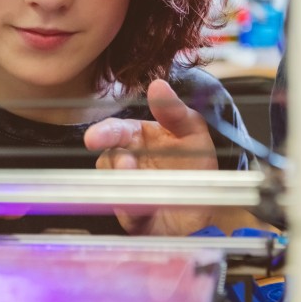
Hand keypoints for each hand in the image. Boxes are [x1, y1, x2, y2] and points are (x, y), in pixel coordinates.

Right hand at [84, 79, 218, 235]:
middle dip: (115, 163)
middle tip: (127, 164)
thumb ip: (175, 111)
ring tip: (147, 185)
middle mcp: (126, 162)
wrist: (208, 208)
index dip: (103, 134)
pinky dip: (135, 210)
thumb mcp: (193, 133)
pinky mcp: (131, 216)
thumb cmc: (194, 166)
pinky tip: (148, 205)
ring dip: (127, 185)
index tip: (93, 139)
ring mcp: (125, 189)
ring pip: (112, 185)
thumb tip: (157, 84)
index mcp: (136, 137)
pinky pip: (125, 213)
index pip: (115, 131)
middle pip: (107, 160)